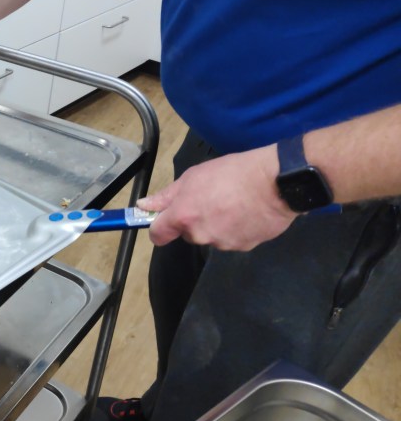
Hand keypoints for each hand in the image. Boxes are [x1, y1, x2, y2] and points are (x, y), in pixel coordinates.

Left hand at [138, 145, 297, 250]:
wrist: (275, 182)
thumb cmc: (232, 173)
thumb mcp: (193, 176)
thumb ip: (167, 195)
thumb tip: (145, 206)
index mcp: (183, 216)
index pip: (158, 235)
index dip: (159, 228)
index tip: (164, 220)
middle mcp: (200, 235)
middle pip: (188, 233)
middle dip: (194, 220)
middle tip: (210, 199)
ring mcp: (223, 244)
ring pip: (211, 236)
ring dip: (216, 224)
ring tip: (233, 203)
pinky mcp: (244, 247)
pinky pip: (233, 239)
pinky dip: (236, 229)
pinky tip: (247, 212)